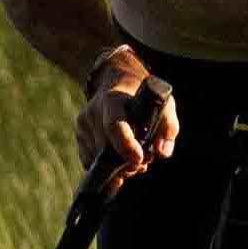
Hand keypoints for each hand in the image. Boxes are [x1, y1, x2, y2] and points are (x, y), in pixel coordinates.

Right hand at [80, 55, 176, 177]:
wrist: (119, 82)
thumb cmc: (144, 97)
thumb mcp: (164, 104)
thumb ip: (168, 128)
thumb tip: (161, 153)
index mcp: (113, 100)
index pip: (115, 126)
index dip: (126, 146)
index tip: (138, 159)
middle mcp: (93, 110)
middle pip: (106, 148)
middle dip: (125, 162)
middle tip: (142, 162)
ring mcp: (83, 123)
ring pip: (98, 158)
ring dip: (117, 165)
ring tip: (132, 155)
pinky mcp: (79, 134)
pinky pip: (90, 160)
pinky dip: (105, 165)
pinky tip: (118, 157)